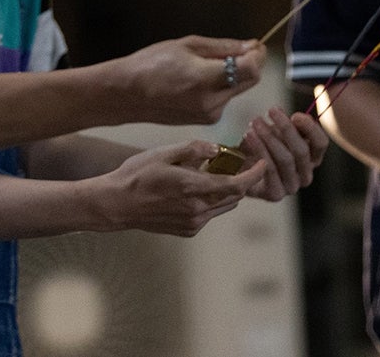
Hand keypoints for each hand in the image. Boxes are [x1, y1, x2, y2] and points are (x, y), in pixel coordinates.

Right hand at [92, 140, 267, 235]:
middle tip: (241, 162)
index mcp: (193, 189)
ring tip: (218, 172)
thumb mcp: (163, 153)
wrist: (116, 205)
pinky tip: (197, 187)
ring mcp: (193, 223)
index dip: (254, 175)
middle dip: (243, 180)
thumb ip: (193, 149)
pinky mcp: (187, 230)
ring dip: (227, 190)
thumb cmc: (137, 175)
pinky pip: (210, 214)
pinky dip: (212, 199)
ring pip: (223, 206)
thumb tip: (218, 148)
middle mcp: (197, 211)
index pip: (235, 185)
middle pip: (234, 197)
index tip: (262, 162)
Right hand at [117, 37, 263, 124]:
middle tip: (244, 49)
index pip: (250, 69)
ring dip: (235, 75)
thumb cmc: (151, 63)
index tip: (255, 45)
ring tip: (211, 63)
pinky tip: (201, 78)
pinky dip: (222, 86)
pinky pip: (224, 99)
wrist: (127, 94)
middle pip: (250, 82)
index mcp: (205, 79)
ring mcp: (209, 114)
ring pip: (238, 90)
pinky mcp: (205, 120)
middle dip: (251, 64)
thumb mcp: (187, 45)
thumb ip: (223, 48)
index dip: (258, 56)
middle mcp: (211, 101)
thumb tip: (251, 47)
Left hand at [240, 107, 327, 200]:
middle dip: (286, 128)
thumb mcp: (279, 131)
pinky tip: (248, 136)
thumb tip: (295, 118)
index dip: (310, 128)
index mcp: (312, 158)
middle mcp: (306, 174)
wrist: (241, 168)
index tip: (295, 115)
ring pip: (285, 159)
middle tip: (270, 111)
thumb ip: (290, 125)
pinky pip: (270, 170)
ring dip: (269, 137)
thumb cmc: (264, 146)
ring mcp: (292, 186)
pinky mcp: (276, 194)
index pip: (321, 143)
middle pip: (301, 150)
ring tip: (255, 122)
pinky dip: (259, 150)